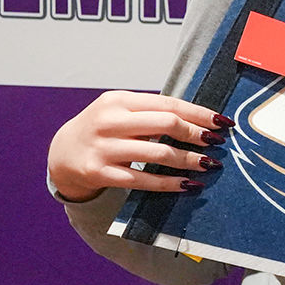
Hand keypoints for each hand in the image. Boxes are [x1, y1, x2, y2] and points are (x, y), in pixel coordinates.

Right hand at [47, 91, 230, 202]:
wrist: (62, 153)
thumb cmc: (103, 129)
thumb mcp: (121, 111)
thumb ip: (153, 112)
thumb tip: (201, 119)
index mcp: (119, 100)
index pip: (169, 104)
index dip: (199, 114)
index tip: (222, 123)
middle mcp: (109, 121)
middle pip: (166, 124)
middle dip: (197, 134)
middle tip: (216, 143)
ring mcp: (103, 147)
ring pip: (158, 153)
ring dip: (189, 160)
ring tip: (209, 164)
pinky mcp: (100, 172)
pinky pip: (143, 179)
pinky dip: (170, 183)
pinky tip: (188, 184)